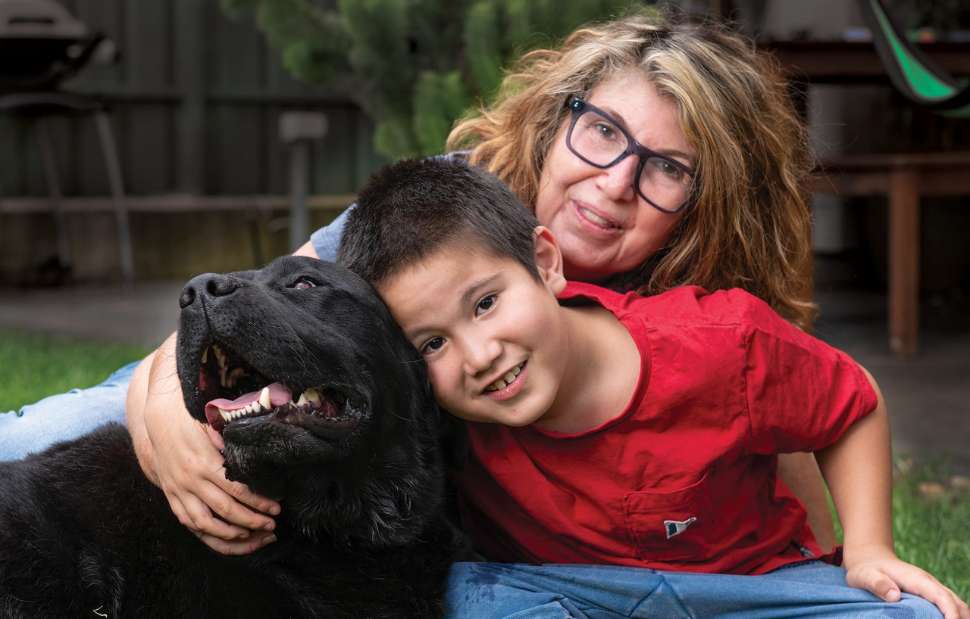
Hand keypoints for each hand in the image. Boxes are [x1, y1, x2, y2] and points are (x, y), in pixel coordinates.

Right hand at [127, 341, 280, 553]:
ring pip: (205, 524)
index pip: (238, 490)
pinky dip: (208, 534)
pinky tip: (227, 538)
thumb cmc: (195, 424)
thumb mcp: (217, 430)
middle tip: (272, 525)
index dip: (258, 502)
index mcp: (206, 463)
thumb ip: (235, 446)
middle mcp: (191, 481)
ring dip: (231, 534)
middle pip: (226, 509)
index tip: (276, 509)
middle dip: (251, 521)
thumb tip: (261, 458)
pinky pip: (189, 523)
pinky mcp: (172, 497)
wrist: (160, 423)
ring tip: (253, 537)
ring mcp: (179, 491)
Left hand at [844, 545, 969, 618]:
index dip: (950, 613)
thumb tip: (894, 596)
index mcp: (917, 579)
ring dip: (959, 617)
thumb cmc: (866, 570)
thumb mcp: (864, 576)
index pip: (941, 597)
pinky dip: (952, 616)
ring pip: (956, 604)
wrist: (869, 559)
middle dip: (960, 618)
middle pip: (956, 602)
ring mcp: (931, 589)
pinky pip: (948, 606)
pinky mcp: (930, 595)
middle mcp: (929, 583)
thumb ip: (877, 584)